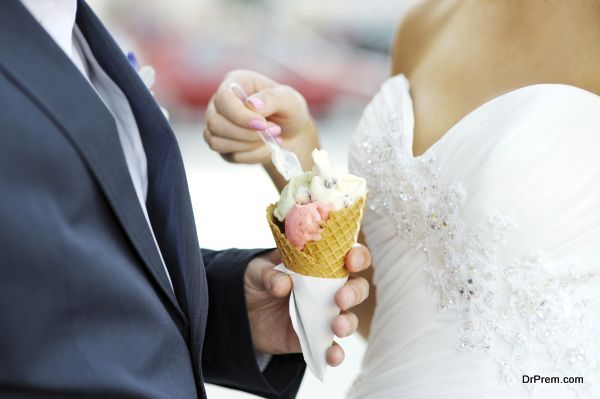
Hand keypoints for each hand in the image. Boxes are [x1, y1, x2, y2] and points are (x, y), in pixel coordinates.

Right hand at [203, 70, 317, 166]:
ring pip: (217, 142)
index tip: (262, 125)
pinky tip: (265, 147)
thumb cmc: (290, 112)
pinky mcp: (222, 145)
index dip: (239, 115)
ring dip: (249, 145)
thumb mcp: (290, 100)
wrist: (293, 135)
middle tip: (275, 131)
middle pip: (215, 123)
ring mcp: (218, 125)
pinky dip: (252, 155)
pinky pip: (229, 155)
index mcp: (236, 82)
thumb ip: (272, 99)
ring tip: (272, 139)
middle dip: (247, 134)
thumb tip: (251, 104)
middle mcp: (221, 103)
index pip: (223, 98)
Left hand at [244, 245, 370, 366]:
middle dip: (354, 292)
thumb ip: (268, 274)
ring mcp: (324, 315)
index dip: (357, 256)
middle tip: (341, 298)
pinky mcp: (316, 339)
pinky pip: (333, 347)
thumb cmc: (255, 281)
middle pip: (357, 287)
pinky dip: (336, 353)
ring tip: (337, 327)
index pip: (347, 255)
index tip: (351, 261)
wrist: (242, 313)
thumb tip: (283, 284)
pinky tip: (332, 356)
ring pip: (349, 318)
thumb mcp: (255, 271)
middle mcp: (328, 288)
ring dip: (348, 323)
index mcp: (319, 264)